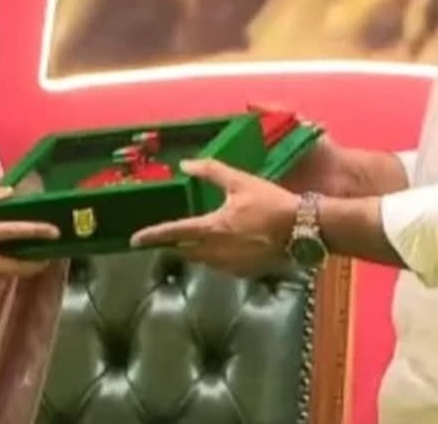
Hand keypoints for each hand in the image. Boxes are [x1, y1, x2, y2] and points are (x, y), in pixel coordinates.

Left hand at [129, 159, 299, 277]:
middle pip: (185, 250)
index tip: (134, 241)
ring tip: (202, 236)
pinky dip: (218, 256)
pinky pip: (221, 266)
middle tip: (170, 236)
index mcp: (211, 228)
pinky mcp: (244, 273)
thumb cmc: (271, 202)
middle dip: (176, 243)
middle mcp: (216, 251)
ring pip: (203, 260)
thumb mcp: (240, 181)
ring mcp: (230, 266)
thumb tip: (185, 164)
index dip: (152, 235)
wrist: (303, 228)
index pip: (173, 233)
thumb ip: (210, 171)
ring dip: (197, 250)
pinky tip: (229, 244)